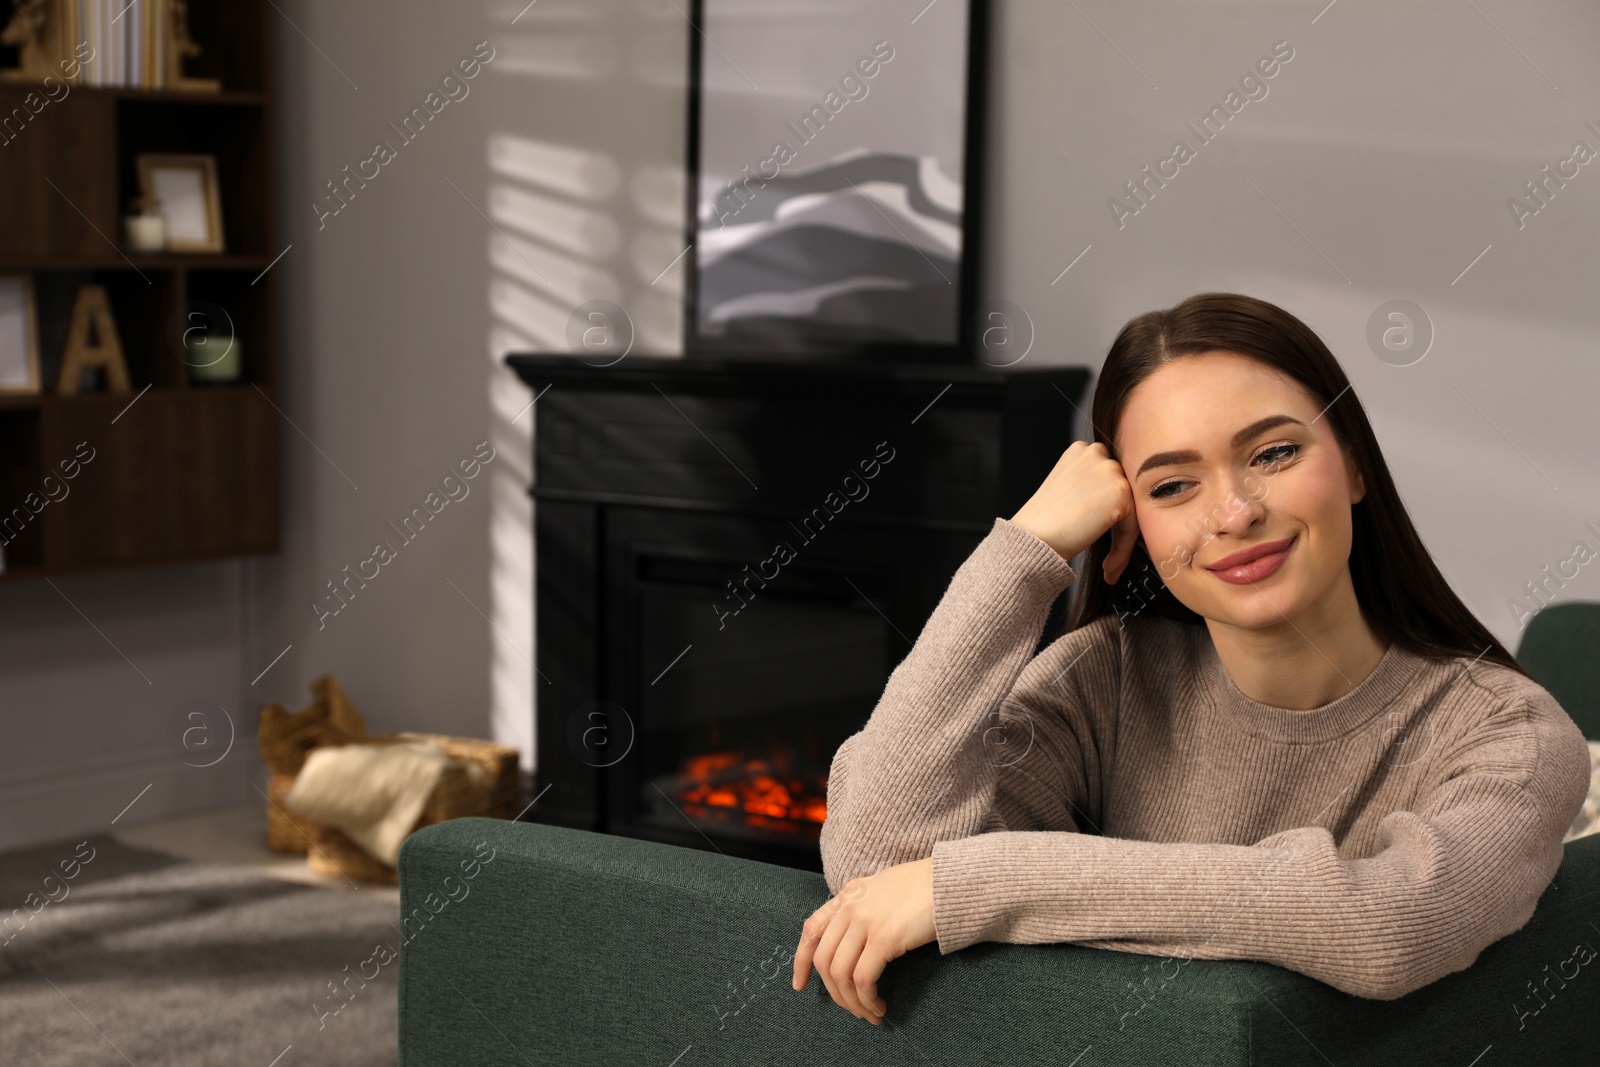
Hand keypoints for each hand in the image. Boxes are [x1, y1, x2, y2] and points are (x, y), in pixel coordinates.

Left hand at [791, 857, 935, 1024]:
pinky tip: (879, 1005)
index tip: (800, 984)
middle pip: (824, 959)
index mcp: (848, 894)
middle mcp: (850, 906)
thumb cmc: (925, 888)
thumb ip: (865, 907)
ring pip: (840, 974)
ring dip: (852, 1002)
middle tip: (852, 1009)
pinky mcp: (884, 938)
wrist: (952, 882)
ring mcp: (865, 921)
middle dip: (834, 992)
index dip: (801, 960)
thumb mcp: (883, 889)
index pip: (812, 928)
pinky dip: (867, 999)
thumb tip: (855, 940)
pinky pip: (863, 979)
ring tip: (869, 1013)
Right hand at [1009, 440, 1140, 583]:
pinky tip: (1109, 566)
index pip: (1108, 478)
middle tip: (1111, 556)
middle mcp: (1096, 453)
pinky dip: (1123, 550)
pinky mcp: (1120, 491)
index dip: (1108, 509)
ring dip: (1121, 541)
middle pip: (1122, 493)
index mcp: (1081, 450)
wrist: (1033, 537)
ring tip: (1109, 565)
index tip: (1105, 532)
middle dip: (1118, 525)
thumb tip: (1115, 504)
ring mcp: (1109, 470)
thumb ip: (1090, 486)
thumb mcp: (1066, 488)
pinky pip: (1132, 526)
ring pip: (1130, 511)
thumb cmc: (1042, 521)